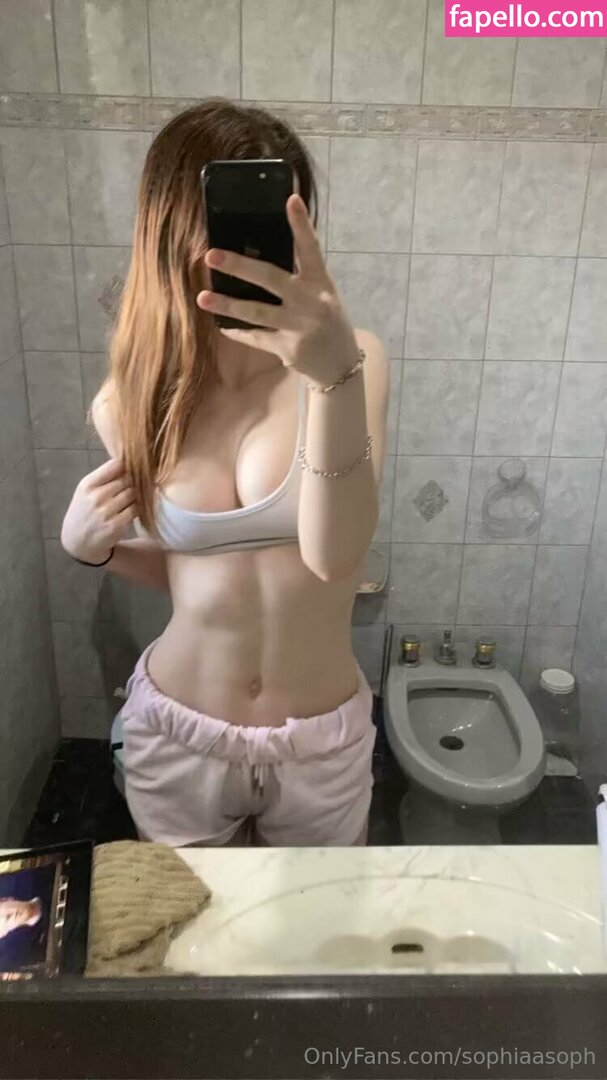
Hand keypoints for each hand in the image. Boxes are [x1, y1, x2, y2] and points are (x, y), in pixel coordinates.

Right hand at [61, 457, 136, 563]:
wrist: (78, 541)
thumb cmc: (84, 511)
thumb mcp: (86, 491)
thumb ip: (104, 477)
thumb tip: (128, 462)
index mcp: (88, 485)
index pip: (115, 465)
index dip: (126, 466)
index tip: (131, 469)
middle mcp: (96, 497)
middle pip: (127, 480)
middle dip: (133, 482)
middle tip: (134, 487)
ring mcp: (106, 512)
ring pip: (133, 494)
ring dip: (135, 496)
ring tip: (130, 500)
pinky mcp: (116, 525)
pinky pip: (135, 509)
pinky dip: (136, 508)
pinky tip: (130, 510)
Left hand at [196, 193, 359, 386]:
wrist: (341, 364)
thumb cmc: (326, 320)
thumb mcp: (321, 293)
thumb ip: (299, 275)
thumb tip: (261, 252)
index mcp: (320, 282)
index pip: (311, 248)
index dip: (301, 224)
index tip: (290, 200)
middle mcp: (311, 302)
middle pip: (271, 278)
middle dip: (240, 266)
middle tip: (211, 255)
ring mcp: (299, 327)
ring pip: (257, 313)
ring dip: (228, 305)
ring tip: (202, 298)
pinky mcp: (288, 349)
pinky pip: (256, 338)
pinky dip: (238, 331)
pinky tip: (222, 324)